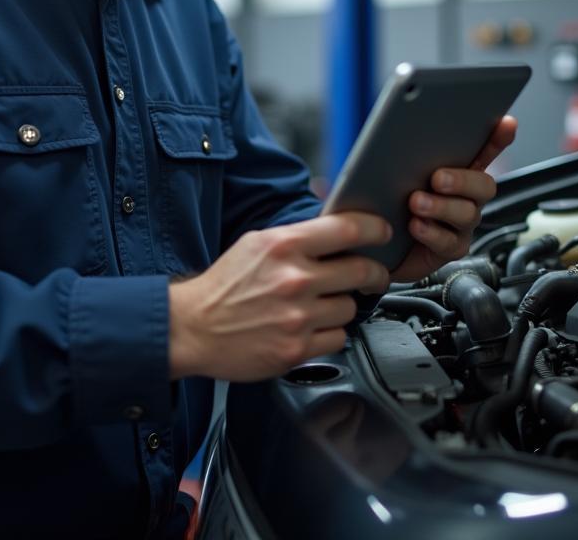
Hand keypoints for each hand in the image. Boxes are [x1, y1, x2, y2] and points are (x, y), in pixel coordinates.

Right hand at [169, 212, 390, 381]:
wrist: (193, 328)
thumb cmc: (224, 285)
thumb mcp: (257, 243)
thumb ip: (296, 237)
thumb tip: (334, 230)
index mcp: (284, 246)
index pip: (347, 230)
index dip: (375, 228)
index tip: (383, 232)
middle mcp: (295, 279)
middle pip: (361, 270)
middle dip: (373, 273)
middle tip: (372, 275)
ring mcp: (298, 317)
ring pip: (350, 307)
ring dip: (343, 305)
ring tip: (321, 304)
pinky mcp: (297, 349)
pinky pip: (338, 337)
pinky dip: (330, 332)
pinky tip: (311, 326)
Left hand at [390, 115, 517, 281]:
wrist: (380, 242)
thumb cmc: (389, 201)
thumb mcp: (396, 171)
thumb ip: (408, 155)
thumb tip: (401, 133)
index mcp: (458, 170)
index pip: (484, 151)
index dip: (498, 138)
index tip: (506, 123)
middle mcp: (467, 197)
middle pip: (484, 185)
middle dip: (462, 180)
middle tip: (437, 178)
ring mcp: (462, 224)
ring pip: (467, 214)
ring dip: (441, 207)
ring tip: (416, 202)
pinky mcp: (452, 247)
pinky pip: (449, 241)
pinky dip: (431, 232)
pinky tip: (415, 225)